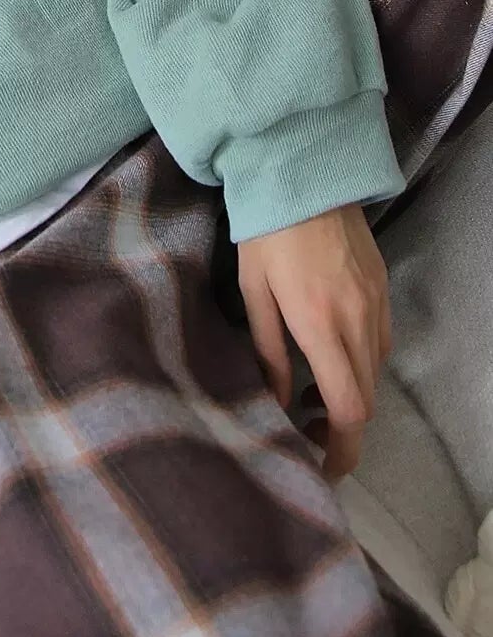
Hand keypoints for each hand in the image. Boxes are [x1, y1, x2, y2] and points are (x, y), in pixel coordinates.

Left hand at [236, 202, 392, 480]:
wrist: (302, 172)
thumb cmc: (264, 230)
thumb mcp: (253, 292)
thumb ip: (268, 351)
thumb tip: (278, 401)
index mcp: (320, 324)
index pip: (347, 408)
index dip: (339, 449)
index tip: (320, 464)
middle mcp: (358, 319)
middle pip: (366, 399)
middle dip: (342, 429)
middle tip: (305, 428)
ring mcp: (376, 302)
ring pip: (375, 372)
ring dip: (350, 394)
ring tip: (311, 391)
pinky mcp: (383, 287)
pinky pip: (380, 342)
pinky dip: (360, 363)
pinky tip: (331, 354)